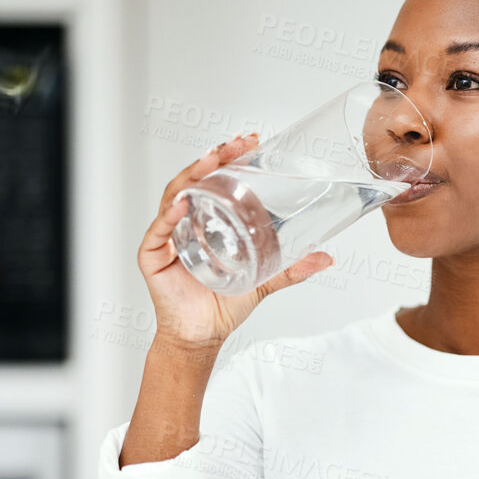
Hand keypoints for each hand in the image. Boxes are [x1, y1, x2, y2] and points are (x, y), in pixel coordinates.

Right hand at [137, 132, 333, 351]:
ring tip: (212, 159)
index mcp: (206, 221)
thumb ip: (290, 268)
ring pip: (175, 195)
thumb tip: (325, 258)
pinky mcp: (153, 255)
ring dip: (193, 174)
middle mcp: (184, 222)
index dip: (229, 160)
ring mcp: (167, 236)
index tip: (250, 143)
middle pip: (195, 180)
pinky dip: (170, 214)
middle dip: (214, 158)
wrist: (203, 335)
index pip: (214, 181)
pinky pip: (160, 229)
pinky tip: (184, 201)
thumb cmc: (223, 305)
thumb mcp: (263, 279)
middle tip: (237, 144)